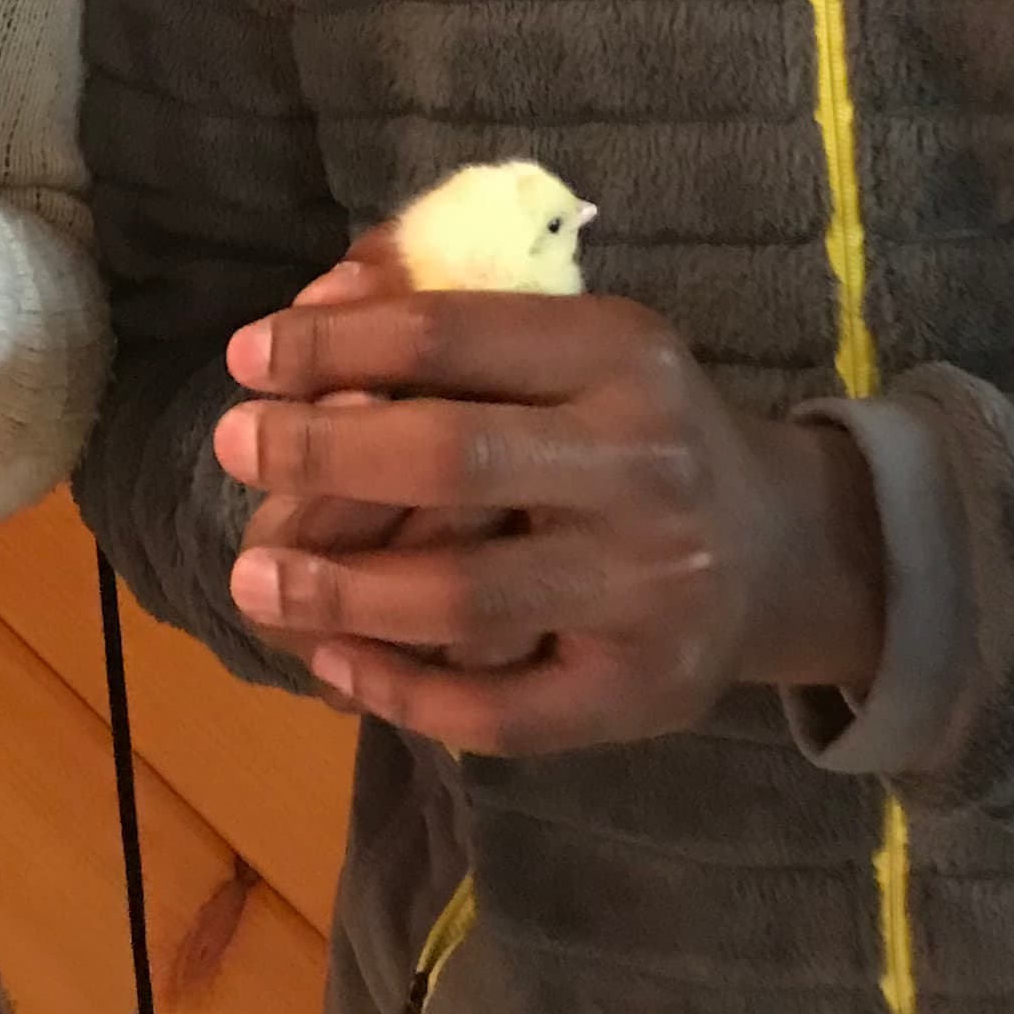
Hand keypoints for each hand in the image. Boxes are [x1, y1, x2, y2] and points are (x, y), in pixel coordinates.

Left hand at [211, 290, 886, 754]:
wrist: (779, 547)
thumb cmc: (634, 425)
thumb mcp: (571, 340)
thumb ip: (444, 308)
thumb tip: (313, 306)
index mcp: (621, 352)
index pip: (453, 333)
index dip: (335, 343)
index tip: (248, 356)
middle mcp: (643, 465)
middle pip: (453, 458)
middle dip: (322, 454)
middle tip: (234, 447)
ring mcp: (646, 587)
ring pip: (465, 595)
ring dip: (339, 589)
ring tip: (252, 577)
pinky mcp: (638, 691)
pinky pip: (500, 707)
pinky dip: (403, 690)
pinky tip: (333, 662)